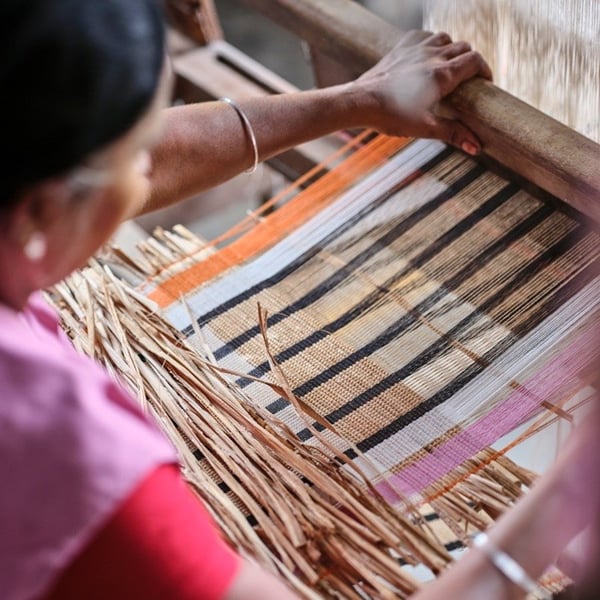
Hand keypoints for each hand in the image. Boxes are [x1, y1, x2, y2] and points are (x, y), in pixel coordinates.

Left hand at [352, 30, 492, 153]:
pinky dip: (431, 42)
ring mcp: (416, 49)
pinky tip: (428, 56)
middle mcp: (432, 56)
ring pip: (446, 38)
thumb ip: (453, 133)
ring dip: (452, 50)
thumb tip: (476, 146)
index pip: (475, 61)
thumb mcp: (424, 128)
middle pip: (464, 48)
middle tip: (468, 81)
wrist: (361, 102)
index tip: (485, 83)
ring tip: (449, 67)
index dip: (484, 70)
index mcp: (442, 75)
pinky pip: (424, 35)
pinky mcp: (401, 48)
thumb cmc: (391, 116)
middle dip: (470, 62)